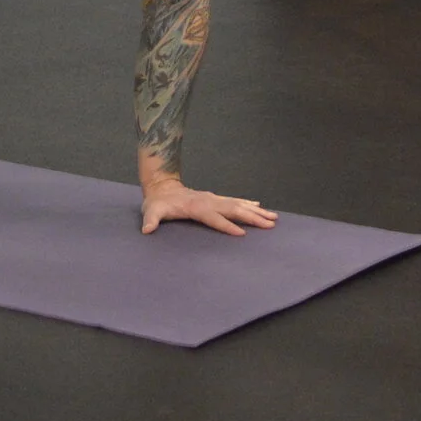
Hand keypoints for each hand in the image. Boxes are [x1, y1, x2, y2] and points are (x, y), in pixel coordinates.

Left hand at [140, 178, 277, 236]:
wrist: (162, 187)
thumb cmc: (157, 203)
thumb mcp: (151, 211)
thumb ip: (151, 220)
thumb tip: (147, 229)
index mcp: (196, 207)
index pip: (214, 218)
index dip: (226, 226)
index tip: (242, 234)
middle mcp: (209, 201)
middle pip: (234, 210)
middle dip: (252, 218)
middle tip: (269, 224)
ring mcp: (214, 199)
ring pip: (239, 205)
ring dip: (256, 211)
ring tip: (273, 217)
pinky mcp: (215, 199)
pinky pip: (235, 201)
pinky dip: (248, 204)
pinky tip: (259, 207)